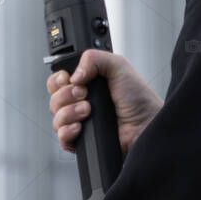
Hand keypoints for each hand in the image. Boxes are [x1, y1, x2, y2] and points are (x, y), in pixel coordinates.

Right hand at [47, 49, 163, 154]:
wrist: (146, 124)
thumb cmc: (138, 98)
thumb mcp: (118, 65)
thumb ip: (93, 58)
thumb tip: (73, 75)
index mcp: (86, 84)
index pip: (58, 81)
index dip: (59, 80)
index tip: (69, 79)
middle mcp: (80, 102)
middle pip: (54, 99)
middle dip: (65, 95)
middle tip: (84, 94)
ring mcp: (80, 122)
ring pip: (56, 118)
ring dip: (69, 113)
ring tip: (88, 110)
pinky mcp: (82, 141)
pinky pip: (61, 139)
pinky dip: (67, 131)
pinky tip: (81, 127)